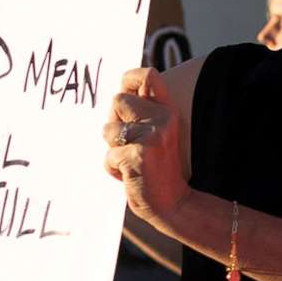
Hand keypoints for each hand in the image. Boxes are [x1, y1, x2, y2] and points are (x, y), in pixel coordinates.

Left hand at [102, 66, 187, 226]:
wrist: (174, 204)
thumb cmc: (156, 169)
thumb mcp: (155, 135)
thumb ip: (139, 115)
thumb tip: (113, 99)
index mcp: (167, 111)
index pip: (148, 76)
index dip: (129, 79)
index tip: (125, 98)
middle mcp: (162, 119)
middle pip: (118, 100)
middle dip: (114, 121)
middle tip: (129, 142)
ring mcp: (151, 136)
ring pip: (108, 128)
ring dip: (112, 148)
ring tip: (132, 160)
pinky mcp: (138, 155)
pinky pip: (108, 155)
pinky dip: (113, 168)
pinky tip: (130, 175)